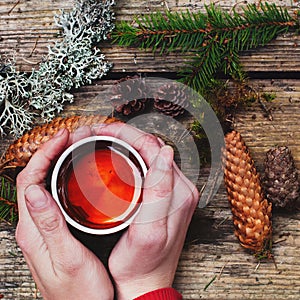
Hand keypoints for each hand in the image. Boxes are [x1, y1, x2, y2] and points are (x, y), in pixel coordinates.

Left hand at [15, 127, 113, 299]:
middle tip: (69, 138)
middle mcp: (34, 227)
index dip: (44, 154)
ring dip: (54, 164)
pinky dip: (61, 180)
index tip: (62, 137)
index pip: (30, 180)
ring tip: (72, 150)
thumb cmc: (81, 292)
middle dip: (49, 153)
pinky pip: (52, 197)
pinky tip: (75, 177)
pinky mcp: (54, 231)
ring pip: (42, 186)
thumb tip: (34, 190)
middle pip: (33, 179)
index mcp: (33, 230)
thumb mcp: (68, 258)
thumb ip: (50, 224)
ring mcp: (43, 229)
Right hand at [93, 123, 198, 299]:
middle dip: (123, 135)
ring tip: (102, 141)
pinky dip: (129, 158)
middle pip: (151, 147)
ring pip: (148, 155)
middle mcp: (180, 187)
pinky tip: (114, 160)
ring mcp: (172, 191)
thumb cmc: (143, 264)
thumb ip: (160, 192)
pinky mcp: (164, 197)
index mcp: (179, 191)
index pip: (152, 147)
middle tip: (96, 133)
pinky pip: (147, 167)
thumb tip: (165, 152)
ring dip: (126, 144)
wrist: (145, 283)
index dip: (124, 133)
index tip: (99, 130)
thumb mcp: (149, 232)